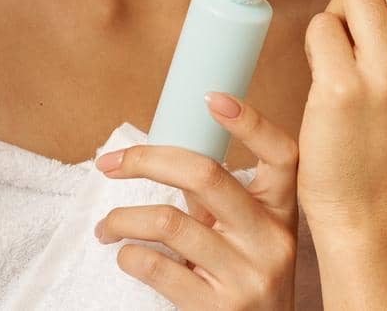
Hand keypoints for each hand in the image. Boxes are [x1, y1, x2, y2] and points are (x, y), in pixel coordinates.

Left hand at [93, 93, 298, 309]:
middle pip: (206, 175)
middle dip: (145, 159)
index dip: (251, 122)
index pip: (282, 153)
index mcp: (282, 210)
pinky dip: (129, 255)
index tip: (211, 97)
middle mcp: (272, 239)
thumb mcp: (250, 236)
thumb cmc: (248, 279)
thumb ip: (220, 200)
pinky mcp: (220, 309)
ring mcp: (248, 276)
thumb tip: (158, 156)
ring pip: (168, 222)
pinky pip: (158, 268)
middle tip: (110, 162)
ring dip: (121, 218)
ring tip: (105, 227)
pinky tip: (125, 255)